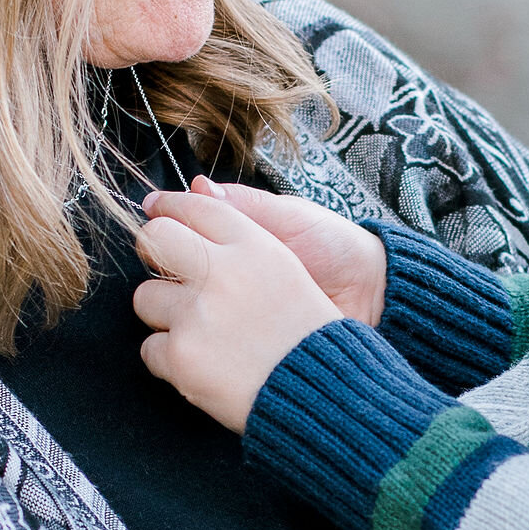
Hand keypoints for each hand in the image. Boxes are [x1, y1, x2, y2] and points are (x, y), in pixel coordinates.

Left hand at [134, 186, 345, 429]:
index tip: (159, 213)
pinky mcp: (181, 355)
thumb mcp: (289, 269)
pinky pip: (149, 349)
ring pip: (145, 298)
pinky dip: (171, 360)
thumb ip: (244, 230)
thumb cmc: (312, 333)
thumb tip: (197, 187)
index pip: (196, 208)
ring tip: (200, 333)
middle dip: (153, 252)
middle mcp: (221, 273)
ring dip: (164, 316)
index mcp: (254, 246)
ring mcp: (197, 314)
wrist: (327, 394)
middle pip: (154, 240)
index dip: (172, 210)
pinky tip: (204, 366)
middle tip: (168, 274)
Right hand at [179, 182, 388, 323]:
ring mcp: (229, 312)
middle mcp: (225, 277)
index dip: (165, 221)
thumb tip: (195, 186)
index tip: (153, 212)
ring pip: (180, 305)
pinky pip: (206, 339)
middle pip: (172, 268)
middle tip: (173, 251)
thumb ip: (244, 205)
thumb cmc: (336, 248)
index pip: (181, 230)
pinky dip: (197, 332)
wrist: (375, 296)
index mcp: (234, 243)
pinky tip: (202, 320)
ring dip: (177, 295)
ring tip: (187, 283)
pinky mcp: (240, 343)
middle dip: (166, 258)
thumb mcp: (291, 218)